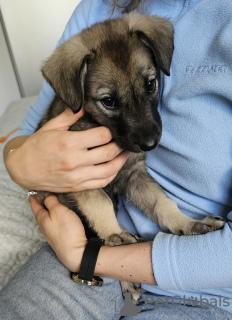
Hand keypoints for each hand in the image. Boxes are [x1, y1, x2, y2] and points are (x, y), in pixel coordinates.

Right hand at [5, 108, 129, 191]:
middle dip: (120, 144)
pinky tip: (115, 167)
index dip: (110, 131)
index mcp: (69, 143)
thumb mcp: (51, 127)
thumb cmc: (36, 147)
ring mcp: (77, 176)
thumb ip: (70, 116)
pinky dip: (112, 174)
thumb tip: (85, 106)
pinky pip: (101, 182)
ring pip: (109, 170)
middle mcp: (75, 161)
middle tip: (123, 139)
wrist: (23, 170)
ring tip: (125, 152)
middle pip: (108, 152)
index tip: (111, 128)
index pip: (101, 136)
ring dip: (121, 160)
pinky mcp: (78, 186)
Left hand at [31, 193, 86, 271]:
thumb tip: (46, 194)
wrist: (75, 252)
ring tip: (50, 206)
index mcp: (42, 219)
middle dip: (40, 204)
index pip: (35, 206)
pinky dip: (53, 219)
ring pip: (45, 220)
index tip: (32, 192)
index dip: (34, 198)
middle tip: (41, 196)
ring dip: (47, 212)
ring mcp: (50, 234)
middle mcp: (44, 227)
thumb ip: (51, 202)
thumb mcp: (59, 211)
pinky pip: (52, 226)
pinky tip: (58, 219)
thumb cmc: (67, 231)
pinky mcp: (58, 238)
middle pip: (39, 213)